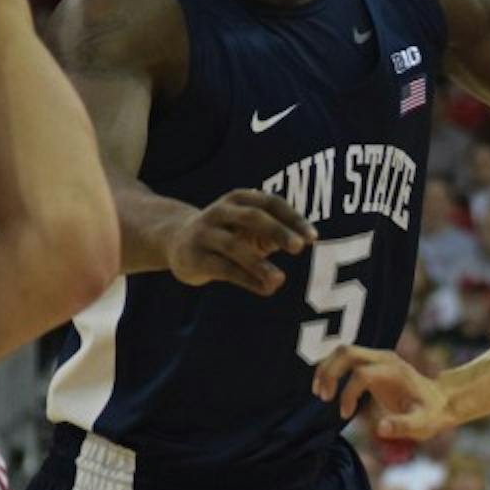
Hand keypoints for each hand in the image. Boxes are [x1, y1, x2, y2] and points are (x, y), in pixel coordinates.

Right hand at [167, 189, 315, 294]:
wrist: (176, 241)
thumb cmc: (228, 234)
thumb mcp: (251, 228)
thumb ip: (275, 233)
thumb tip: (303, 241)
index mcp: (240, 199)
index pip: (271, 203)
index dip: (293, 218)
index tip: (313, 237)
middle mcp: (221, 211)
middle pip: (253, 217)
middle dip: (277, 231)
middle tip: (298, 248)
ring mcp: (205, 233)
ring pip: (234, 246)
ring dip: (259, 264)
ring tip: (280, 279)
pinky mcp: (194, 257)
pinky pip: (223, 269)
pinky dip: (247, 279)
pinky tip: (266, 289)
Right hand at [312, 345, 452, 439]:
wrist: (440, 400)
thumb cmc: (430, 414)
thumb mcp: (421, 423)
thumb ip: (403, 426)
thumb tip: (380, 428)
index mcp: (394, 371)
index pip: (360, 374)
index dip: (348, 394)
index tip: (345, 415)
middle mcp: (384, 358)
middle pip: (346, 352)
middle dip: (329, 372)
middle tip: (323, 397)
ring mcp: (378, 357)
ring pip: (342, 351)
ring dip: (326, 369)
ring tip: (320, 393)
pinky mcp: (372, 362)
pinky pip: (345, 358)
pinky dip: (331, 369)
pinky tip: (327, 389)